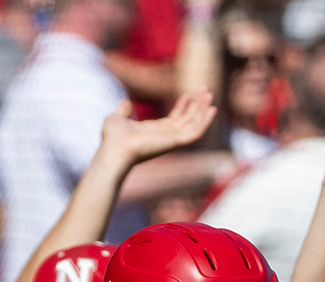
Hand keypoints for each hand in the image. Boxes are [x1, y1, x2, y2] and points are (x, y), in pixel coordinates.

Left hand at [98, 90, 216, 167]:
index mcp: (153, 131)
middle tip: (204, 90)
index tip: (187, 94)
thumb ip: (123, 111)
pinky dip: (205, 122)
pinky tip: (212, 109)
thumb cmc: (112, 138)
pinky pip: (196, 133)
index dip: (182, 107)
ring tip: (209, 93)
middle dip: (197, 105)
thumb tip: (125, 102)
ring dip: (203, 109)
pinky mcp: (175, 143)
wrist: (114, 148)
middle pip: (187, 120)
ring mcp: (171, 140)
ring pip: (194, 124)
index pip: (174, 120)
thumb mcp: (116, 118)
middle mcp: (164, 136)